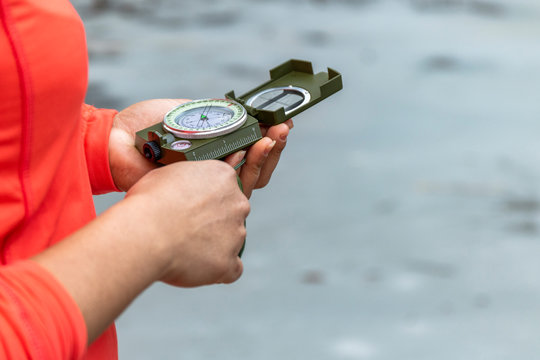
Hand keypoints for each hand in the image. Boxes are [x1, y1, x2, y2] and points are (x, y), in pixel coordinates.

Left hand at [110, 99, 292, 195]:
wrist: (118, 141)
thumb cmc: (147, 127)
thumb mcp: (188, 112)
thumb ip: (215, 114)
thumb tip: (242, 108)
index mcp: (213, 154)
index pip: (249, 153)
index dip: (268, 140)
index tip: (283, 122)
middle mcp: (213, 174)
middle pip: (254, 170)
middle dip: (272, 149)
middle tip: (283, 129)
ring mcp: (205, 189)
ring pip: (247, 182)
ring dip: (264, 158)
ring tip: (273, 137)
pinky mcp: (195, 199)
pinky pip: (225, 189)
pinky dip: (242, 169)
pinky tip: (252, 148)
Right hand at [125, 160, 248, 285]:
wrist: (145, 234)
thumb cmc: (149, 202)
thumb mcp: (168, 174)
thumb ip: (188, 179)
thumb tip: (185, 188)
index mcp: (224, 177)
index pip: (225, 188)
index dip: (205, 200)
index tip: (189, 207)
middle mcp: (238, 204)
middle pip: (232, 214)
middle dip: (214, 223)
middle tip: (185, 229)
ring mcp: (237, 234)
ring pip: (231, 242)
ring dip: (213, 246)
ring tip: (182, 249)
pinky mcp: (229, 262)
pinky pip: (231, 269)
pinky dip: (216, 271)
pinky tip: (194, 267)